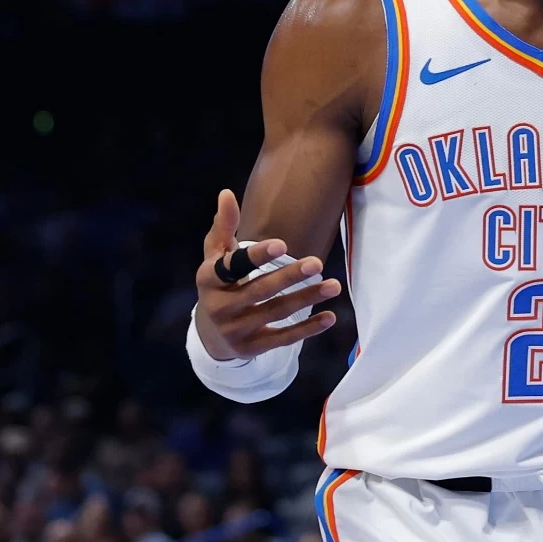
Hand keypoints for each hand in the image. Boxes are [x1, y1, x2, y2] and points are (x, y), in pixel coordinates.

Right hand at [194, 188, 340, 359]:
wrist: (210, 333)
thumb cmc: (219, 282)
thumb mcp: (215, 255)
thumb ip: (224, 226)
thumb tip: (226, 193)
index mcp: (209, 279)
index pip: (233, 267)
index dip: (257, 257)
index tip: (282, 244)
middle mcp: (219, 307)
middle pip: (259, 290)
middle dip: (289, 277)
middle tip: (317, 263)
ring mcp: (235, 330)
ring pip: (276, 313)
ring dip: (306, 299)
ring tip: (333, 286)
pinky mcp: (252, 348)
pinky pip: (283, 339)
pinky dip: (307, 329)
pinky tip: (330, 317)